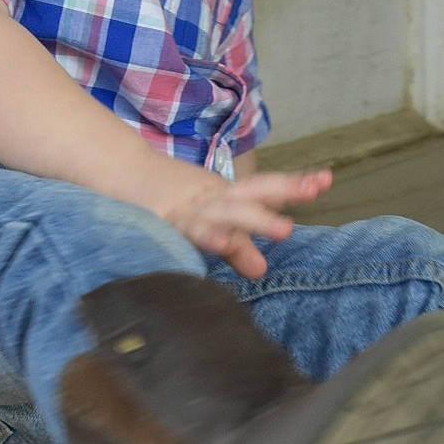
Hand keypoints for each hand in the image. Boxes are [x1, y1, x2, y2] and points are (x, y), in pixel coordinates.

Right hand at [137, 157, 332, 279]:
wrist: (118, 174)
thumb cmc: (168, 202)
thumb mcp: (206, 222)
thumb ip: (235, 245)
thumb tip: (261, 270)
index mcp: (224, 195)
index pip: (264, 188)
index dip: (294, 185)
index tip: (325, 180)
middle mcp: (212, 198)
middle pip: (253, 192)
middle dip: (285, 191)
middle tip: (316, 190)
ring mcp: (191, 209)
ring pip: (228, 211)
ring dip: (256, 219)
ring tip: (286, 229)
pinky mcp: (168, 222)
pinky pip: (191, 230)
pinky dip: (207, 236)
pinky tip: (222, 244)